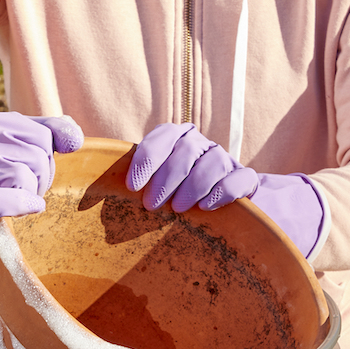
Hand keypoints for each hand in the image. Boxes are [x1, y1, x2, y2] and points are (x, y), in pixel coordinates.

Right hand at [0, 109, 83, 238]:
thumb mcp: (10, 143)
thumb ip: (46, 131)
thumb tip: (75, 138)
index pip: (44, 135)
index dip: (44, 157)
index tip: (27, 169)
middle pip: (40, 156)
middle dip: (39, 177)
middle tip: (17, 187)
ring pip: (28, 176)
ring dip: (29, 193)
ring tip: (9, 197)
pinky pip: (8, 199)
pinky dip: (22, 204)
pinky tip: (28, 207)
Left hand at [127, 123, 329, 259]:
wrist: (226, 213)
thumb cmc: (177, 202)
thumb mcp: (156, 191)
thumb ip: (139, 186)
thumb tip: (102, 200)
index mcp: (179, 140)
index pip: (164, 135)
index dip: (146, 158)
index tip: (132, 186)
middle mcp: (202, 146)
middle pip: (186, 149)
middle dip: (166, 178)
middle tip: (152, 206)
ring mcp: (226, 161)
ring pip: (213, 161)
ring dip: (193, 185)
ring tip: (180, 209)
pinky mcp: (246, 180)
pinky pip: (240, 179)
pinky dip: (222, 192)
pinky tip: (207, 207)